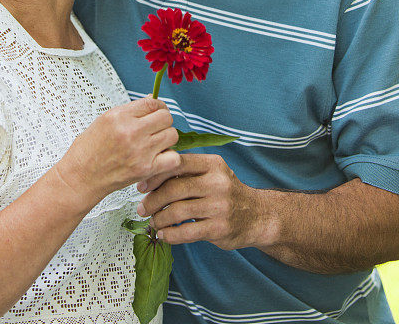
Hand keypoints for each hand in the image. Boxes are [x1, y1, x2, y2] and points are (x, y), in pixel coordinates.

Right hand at [57, 96, 181, 210]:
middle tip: (157, 127)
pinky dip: (170, 157)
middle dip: (163, 121)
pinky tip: (159, 157)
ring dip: (167, 138)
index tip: (157, 111)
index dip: (159, 106)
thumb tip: (151, 100)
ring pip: (172, 135)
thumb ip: (131, 110)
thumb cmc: (89, 149)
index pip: (152, 102)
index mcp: (120, 116)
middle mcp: (131, 131)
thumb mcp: (105, 119)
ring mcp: (140, 151)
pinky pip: (173, 158)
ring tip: (156, 142)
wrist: (81, 176)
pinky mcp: (145, 169)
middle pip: (166, 117)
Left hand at [136, 153, 264, 249]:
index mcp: (212, 164)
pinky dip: (170, 235)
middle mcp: (217, 182)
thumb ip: (187, 171)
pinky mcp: (219, 228)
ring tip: (153, 222)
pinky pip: (186, 232)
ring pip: (177, 211)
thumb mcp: (212, 173)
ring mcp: (219, 206)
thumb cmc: (227, 192)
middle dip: (152, 200)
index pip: (177, 163)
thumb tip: (151, 175)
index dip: (155, 175)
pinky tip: (164, 235)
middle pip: (174, 188)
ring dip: (159, 219)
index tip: (141, 185)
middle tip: (142, 208)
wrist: (257, 216)